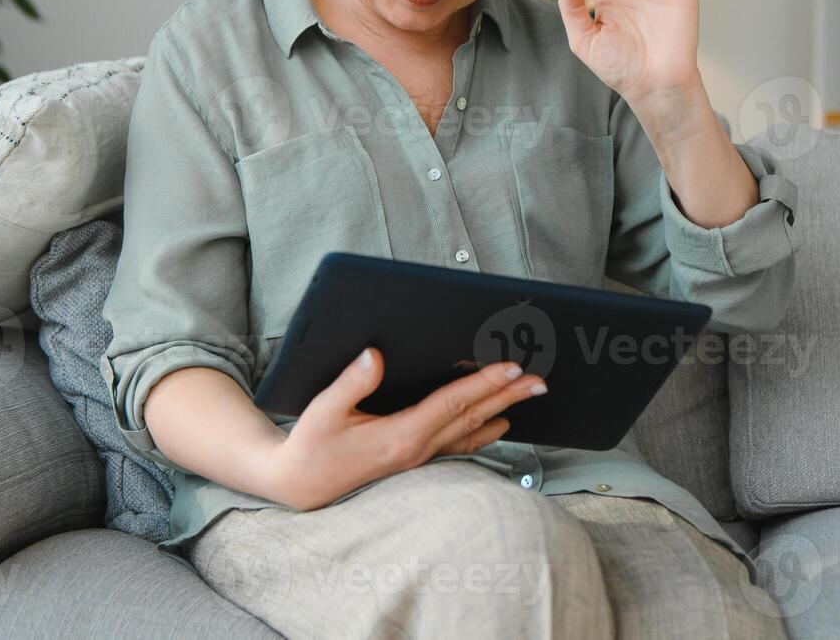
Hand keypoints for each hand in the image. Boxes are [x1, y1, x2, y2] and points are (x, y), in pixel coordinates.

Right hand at [264, 348, 546, 511]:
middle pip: (472, 416)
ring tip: (527, 396)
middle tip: (540, 379)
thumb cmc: (310, 445)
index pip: (453, 404)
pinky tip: (497, 425)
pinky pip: (458, 445)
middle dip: (508, 396)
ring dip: (501, 411)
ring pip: (470, 431)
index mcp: (399, 436)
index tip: (513, 368)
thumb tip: (375, 355)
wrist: (299, 485)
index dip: (485, 384)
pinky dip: (482, 432)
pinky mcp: (414, 460)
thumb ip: (351, 383)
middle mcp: (416, 449)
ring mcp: (418, 458)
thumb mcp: (322, 410)